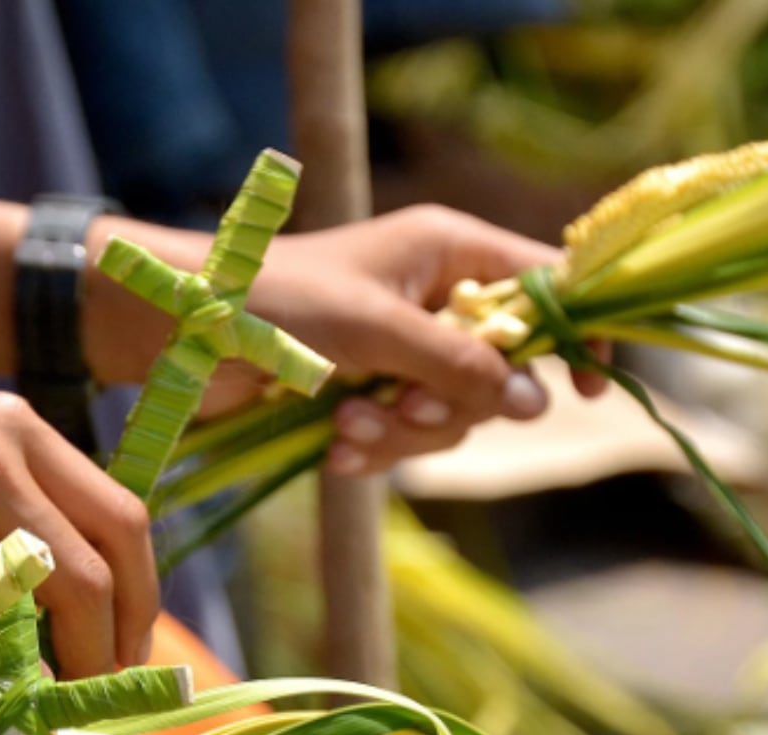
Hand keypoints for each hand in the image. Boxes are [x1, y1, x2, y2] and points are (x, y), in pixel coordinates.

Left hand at [218, 205, 609, 472]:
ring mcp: (402, 349)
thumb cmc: (272, 302)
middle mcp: (435, 298)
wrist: (177, 333)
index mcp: (449, 250)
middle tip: (407, 407)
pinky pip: (407, 439)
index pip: (547, 283)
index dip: (577, 332)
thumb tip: (535, 402)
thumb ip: (460, 364)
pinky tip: (334, 449)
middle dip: (457, 404)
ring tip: (348, 427)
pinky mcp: (368, 394)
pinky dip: (374, 451)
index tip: (590, 388)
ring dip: (404, 434)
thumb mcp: (377, 329)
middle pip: (503, 370)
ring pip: (454, 416)